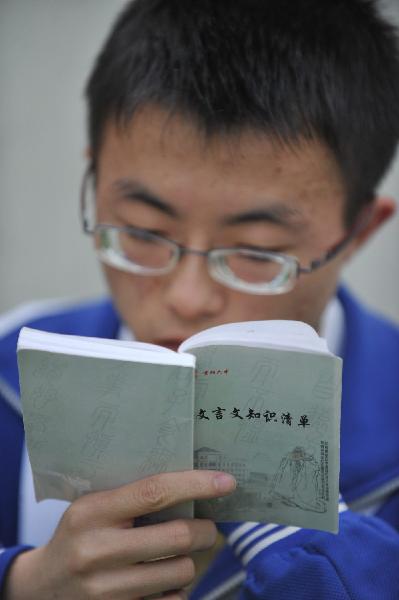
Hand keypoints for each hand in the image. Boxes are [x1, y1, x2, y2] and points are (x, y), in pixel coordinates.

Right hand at [4, 470, 235, 598]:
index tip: (225, 482)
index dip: (195, 485)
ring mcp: (107, 590)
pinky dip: (177, 588)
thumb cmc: (77, 535)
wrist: (42, 586)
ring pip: (181, 571)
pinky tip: (163, 578)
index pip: (154, 492)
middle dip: (205, 530)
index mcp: (92, 513)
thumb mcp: (92, 507)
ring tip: (179, 553)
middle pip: (177, 536)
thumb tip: (190, 485)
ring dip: (190, 560)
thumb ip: (132, 497)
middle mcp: (98, 551)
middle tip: (208, 526)